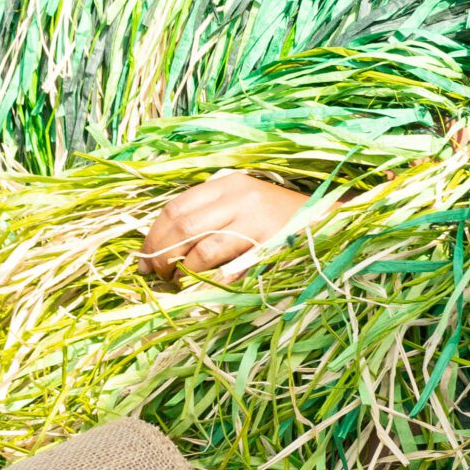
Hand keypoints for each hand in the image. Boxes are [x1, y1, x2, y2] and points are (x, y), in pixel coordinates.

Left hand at [139, 172, 310, 283]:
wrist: (326, 221)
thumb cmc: (279, 217)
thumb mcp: (243, 203)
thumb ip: (209, 214)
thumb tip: (163, 245)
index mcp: (227, 183)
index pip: (176, 206)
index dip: (153, 235)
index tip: (143, 258)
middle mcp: (238, 196)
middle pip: (182, 225)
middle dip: (160, 254)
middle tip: (155, 274)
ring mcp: (253, 218)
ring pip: (200, 247)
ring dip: (181, 270)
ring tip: (176, 281)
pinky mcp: (266, 243)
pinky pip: (225, 265)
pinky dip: (206, 278)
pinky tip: (201, 286)